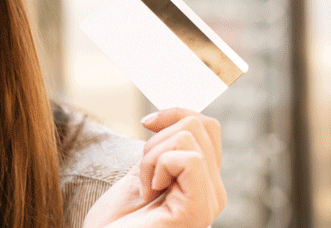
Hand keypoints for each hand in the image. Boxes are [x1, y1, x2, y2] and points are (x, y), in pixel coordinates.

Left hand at [83, 108, 226, 227]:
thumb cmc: (117, 221)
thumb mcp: (142, 172)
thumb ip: (163, 150)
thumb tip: (165, 117)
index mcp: (204, 182)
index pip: (207, 126)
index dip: (175, 114)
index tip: (147, 124)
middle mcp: (214, 192)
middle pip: (200, 125)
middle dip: (158, 139)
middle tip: (144, 176)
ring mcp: (209, 201)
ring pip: (189, 136)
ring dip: (152, 157)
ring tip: (145, 188)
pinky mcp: (198, 209)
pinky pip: (190, 158)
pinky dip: (158, 166)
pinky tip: (149, 192)